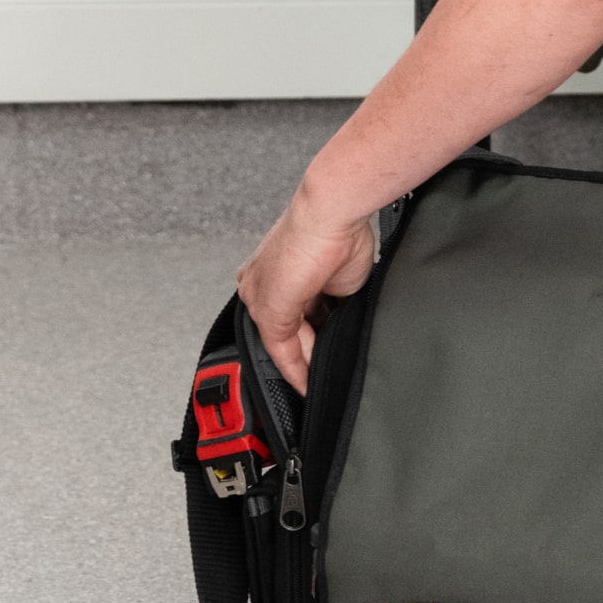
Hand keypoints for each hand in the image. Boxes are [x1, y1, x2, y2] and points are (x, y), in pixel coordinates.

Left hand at [237, 186, 378, 393]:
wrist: (333, 217)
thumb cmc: (341, 234)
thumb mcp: (340, 282)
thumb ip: (332, 309)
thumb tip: (338, 330)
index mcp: (277, 272)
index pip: (294, 315)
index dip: (310, 339)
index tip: (324, 357)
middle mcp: (262, 285)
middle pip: (289, 331)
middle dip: (309, 354)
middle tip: (325, 377)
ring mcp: (261, 298)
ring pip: (285, 343)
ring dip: (307, 364)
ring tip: (324, 382)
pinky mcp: (268, 311)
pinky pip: (282, 350)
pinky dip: (298, 370)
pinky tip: (310, 384)